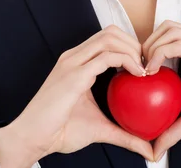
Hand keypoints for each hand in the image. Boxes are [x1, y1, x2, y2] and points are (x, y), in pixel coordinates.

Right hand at [9, 25, 153, 162]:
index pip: (107, 37)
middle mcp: (74, 56)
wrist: (32, 138)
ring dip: (132, 49)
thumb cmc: (60, 130)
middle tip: (146, 65)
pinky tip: (137, 74)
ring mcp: (73, 62)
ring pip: (110, 38)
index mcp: (76, 61)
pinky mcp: (75, 74)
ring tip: (143, 69)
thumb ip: (123, 133)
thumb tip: (148, 149)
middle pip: (111, 32)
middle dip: (134, 43)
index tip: (143, 65)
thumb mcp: (99, 127)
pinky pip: (106, 57)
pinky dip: (127, 60)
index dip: (128, 45)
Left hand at [142, 20, 180, 161]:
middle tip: (140, 66)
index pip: (174, 31)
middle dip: (148, 42)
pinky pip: (177, 45)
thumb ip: (177, 126)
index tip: (143, 66)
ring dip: (151, 47)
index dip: (154, 43)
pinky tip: (153, 71)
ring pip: (170, 30)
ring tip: (144, 69)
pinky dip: (158, 54)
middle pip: (168, 25)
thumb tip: (156, 148)